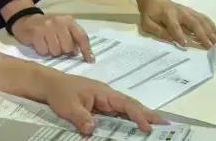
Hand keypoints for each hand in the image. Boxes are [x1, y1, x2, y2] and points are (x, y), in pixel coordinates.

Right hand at [11, 13, 94, 62]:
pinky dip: (42, 51)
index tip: (90, 61)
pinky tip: (40, 44)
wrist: (26, 20)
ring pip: (56, 51)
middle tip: (58, 46)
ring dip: (52, 52)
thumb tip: (82, 53)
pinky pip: (44, 52)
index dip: (87, 50)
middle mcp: (59, 22)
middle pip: (68, 48)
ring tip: (48, 44)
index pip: (82, 37)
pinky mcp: (36, 33)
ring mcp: (47, 27)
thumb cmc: (48, 27)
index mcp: (69, 21)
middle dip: (64, 51)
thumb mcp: (63, 28)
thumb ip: (73, 37)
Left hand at [40, 72, 163, 134]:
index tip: (147, 127)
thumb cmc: (60, 92)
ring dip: (141, 117)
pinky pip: (118, 114)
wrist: (50, 84)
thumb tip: (92, 131)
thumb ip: (80, 118)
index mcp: (104, 93)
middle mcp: (108, 96)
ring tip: (156, 126)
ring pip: (127, 109)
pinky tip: (135, 127)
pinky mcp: (101, 106)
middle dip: (148, 115)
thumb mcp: (68, 106)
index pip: (125, 104)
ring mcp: (105, 101)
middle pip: (132, 105)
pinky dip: (129, 119)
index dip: (137, 116)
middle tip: (165, 125)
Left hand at [134, 0, 215, 48]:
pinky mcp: (192, 11)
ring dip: (211, 31)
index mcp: (168, 15)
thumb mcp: (147, 22)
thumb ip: (157, 31)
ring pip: (202, 20)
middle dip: (202, 35)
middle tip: (210, 47)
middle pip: (193, 23)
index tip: (185, 44)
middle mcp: (181, 12)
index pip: (174, 26)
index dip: (179, 35)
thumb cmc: (150, 13)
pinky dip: (213, 26)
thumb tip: (171, 39)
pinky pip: (204, 18)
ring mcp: (188, 11)